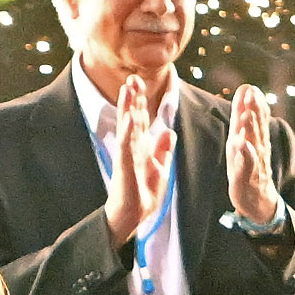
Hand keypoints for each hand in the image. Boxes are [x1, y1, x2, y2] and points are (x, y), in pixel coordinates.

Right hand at [100, 73, 174, 247]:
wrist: (134, 216)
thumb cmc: (144, 195)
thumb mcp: (160, 169)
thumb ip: (163, 150)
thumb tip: (168, 131)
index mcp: (141, 148)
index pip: (140, 120)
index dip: (140, 103)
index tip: (141, 84)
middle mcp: (132, 148)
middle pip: (132, 118)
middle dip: (132, 99)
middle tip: (132, 78)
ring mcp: (127, 156)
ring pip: (128, 126)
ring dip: (127, 108)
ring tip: (127, 89)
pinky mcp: (125, 166)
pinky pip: (127, 146)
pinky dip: (128, 131)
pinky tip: (129, 118)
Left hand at [225, 86, 284, 228]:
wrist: (259, 200)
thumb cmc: (249, 166)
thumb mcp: (244, 137)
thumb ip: (244, 113)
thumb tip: (247, 87)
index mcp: (254, 138)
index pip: (255, 118)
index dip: (253, 103)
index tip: (251, 88)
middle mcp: (256, 148)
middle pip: (256, 127)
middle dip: (254, 110)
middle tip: (252, 94)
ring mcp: (253, 163)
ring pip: (253, 143)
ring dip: (251, 129)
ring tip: (248, 115)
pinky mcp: (247, 177)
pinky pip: (247, 165)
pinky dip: (246, 155)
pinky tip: (244, 145)